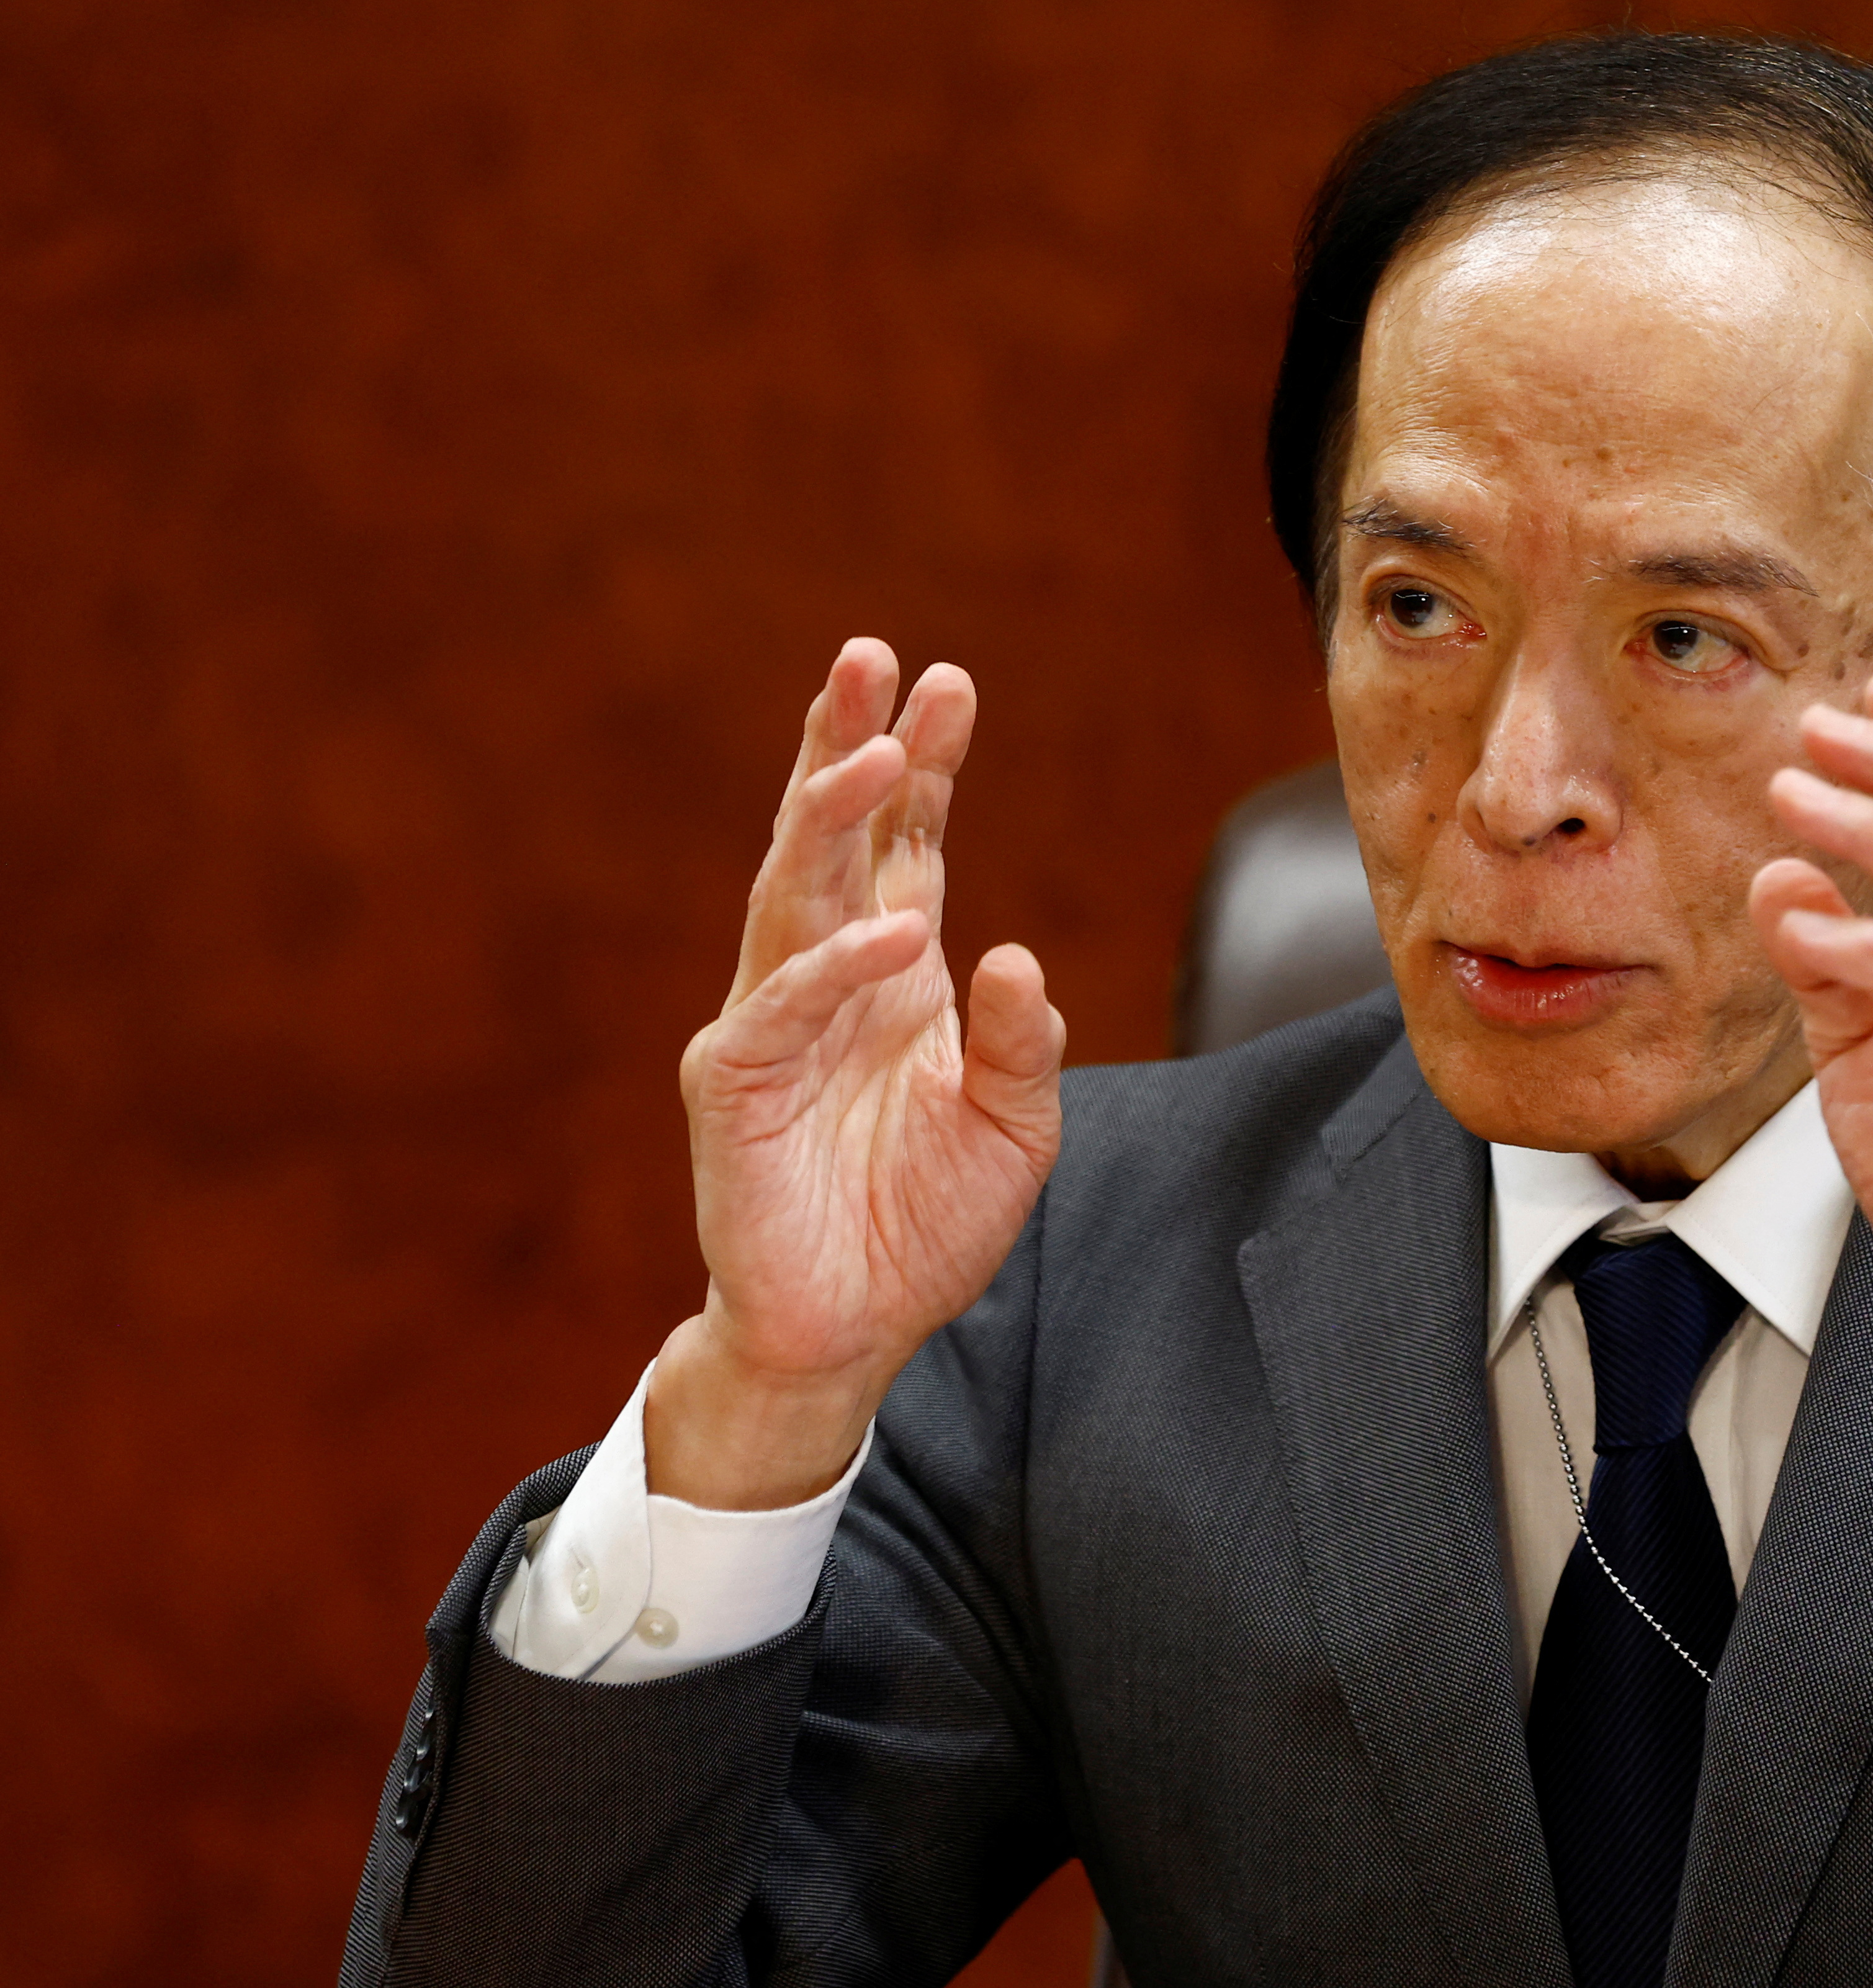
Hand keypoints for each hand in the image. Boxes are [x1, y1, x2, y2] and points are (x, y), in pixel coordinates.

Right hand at [649, 638, 1065, 1507]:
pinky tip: (897, 933)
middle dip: (850, 743)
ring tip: (880, 753)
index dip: (925, 765)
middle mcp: (827, 977)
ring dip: (831, 817)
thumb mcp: (1013, 1130)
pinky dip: (836, 967)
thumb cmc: (923, 1224)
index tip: (951, 684)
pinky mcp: (735, 1087)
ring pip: (793, 893)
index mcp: (893, 972)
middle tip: (874, 656)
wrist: (852, 1331)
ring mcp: (773, 1024)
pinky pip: (784, 1009)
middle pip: (834, 837)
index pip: (908, 842)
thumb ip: (1023, 1046)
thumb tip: (1021, 962)